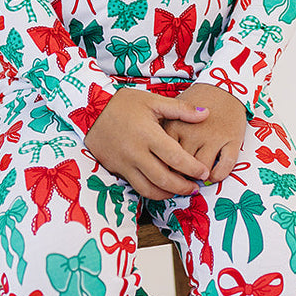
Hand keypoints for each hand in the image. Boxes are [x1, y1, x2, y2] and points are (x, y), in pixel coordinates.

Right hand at [84, 88, 211, 198]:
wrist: (90, 109)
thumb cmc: (123, 103)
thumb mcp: (153, 101)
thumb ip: (180, 109)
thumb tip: (205, 114)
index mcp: (148, 134)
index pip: (176, 158)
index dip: (193, 168)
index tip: (204, 173)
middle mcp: (136, 153)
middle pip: (164, 179)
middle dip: (183, 187)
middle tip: (196, 187)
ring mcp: (124, 164)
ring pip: (149, 189)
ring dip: (168, 194)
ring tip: (181, 191)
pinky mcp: (116, 169)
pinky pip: (136, 187)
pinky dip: (151, 191)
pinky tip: (162, 188)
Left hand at [162, 83, 246, 183]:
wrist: (223, 87)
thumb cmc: (195, 102)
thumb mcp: (173, 111)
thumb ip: (162, 131)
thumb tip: (150, 156)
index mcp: (175, 126)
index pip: (163, 157)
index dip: (164, 168)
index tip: (166, 171)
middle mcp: (193, 133)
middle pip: (182, 166)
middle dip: (181, 177)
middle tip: (181, 179)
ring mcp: (213, 137)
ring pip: (203, 168)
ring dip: (199, 177)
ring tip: (197, 178)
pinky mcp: (232, 140)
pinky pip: (225, 166)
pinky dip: (218, 175)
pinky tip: (214, 175)